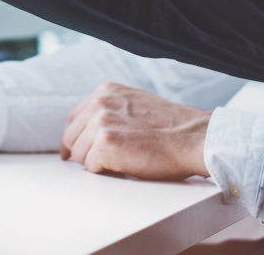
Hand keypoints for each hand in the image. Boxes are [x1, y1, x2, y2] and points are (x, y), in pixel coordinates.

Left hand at [60, 82, 210, 180]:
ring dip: (96, 164)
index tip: (70, 150)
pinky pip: (91, 167)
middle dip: (82, 153)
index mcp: (106, 91)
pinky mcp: (105, 144)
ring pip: (79, 154)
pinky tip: (124, 167)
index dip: (72, 137)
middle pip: (71, 137)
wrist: (192, 139)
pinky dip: (105, 172)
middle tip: (101, 164)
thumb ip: (112, 109)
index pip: (74, 117)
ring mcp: (101, 122)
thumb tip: (92, 126)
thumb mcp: (136, 103)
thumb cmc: (172, 128)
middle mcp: (99, 102)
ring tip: (121, 163)